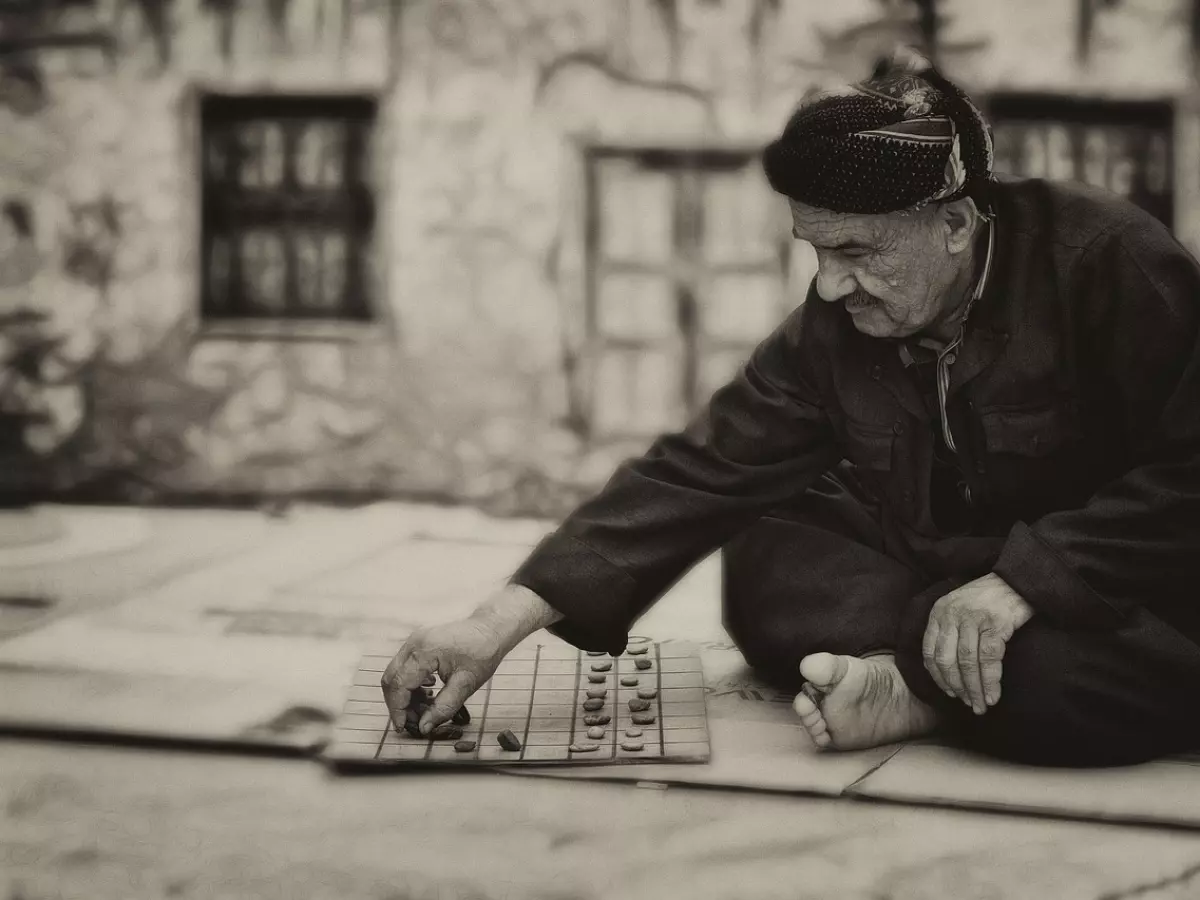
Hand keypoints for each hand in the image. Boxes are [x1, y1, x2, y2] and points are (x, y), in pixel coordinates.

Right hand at [380, 584, 561, 734]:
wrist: (490, 628)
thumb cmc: (483, 652)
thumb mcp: (466, 684)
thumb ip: (443, 707)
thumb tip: (423, 728)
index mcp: (424, 652)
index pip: (398, 685)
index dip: (398, 710)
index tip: (403, 728)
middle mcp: (414, 643)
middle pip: (391, 679)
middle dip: (398, 704)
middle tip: (413, 722)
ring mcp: (414, 641)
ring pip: (396, 673)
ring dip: (404, 695)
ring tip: (425, 709)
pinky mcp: (418, 642)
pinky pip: (404, 666)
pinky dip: (410, 683)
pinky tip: (428, 692)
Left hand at [922, 572, 1032, 714]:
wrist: (1016, 580)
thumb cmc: (987, 599)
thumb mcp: (958, 608)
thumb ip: (948, 631)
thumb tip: (945, 669)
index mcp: (939, 612)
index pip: (930, 651)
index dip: (938, 677)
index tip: (948, 692)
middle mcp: (952, 615)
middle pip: (947, 660)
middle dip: (955, 687)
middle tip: (967, 704)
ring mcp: (973, 619)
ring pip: (967, 663)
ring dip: (974, 689)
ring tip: (980, 705)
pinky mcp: (995, 624)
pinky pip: (989, 659)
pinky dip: (990, 681)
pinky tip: (993, 696)